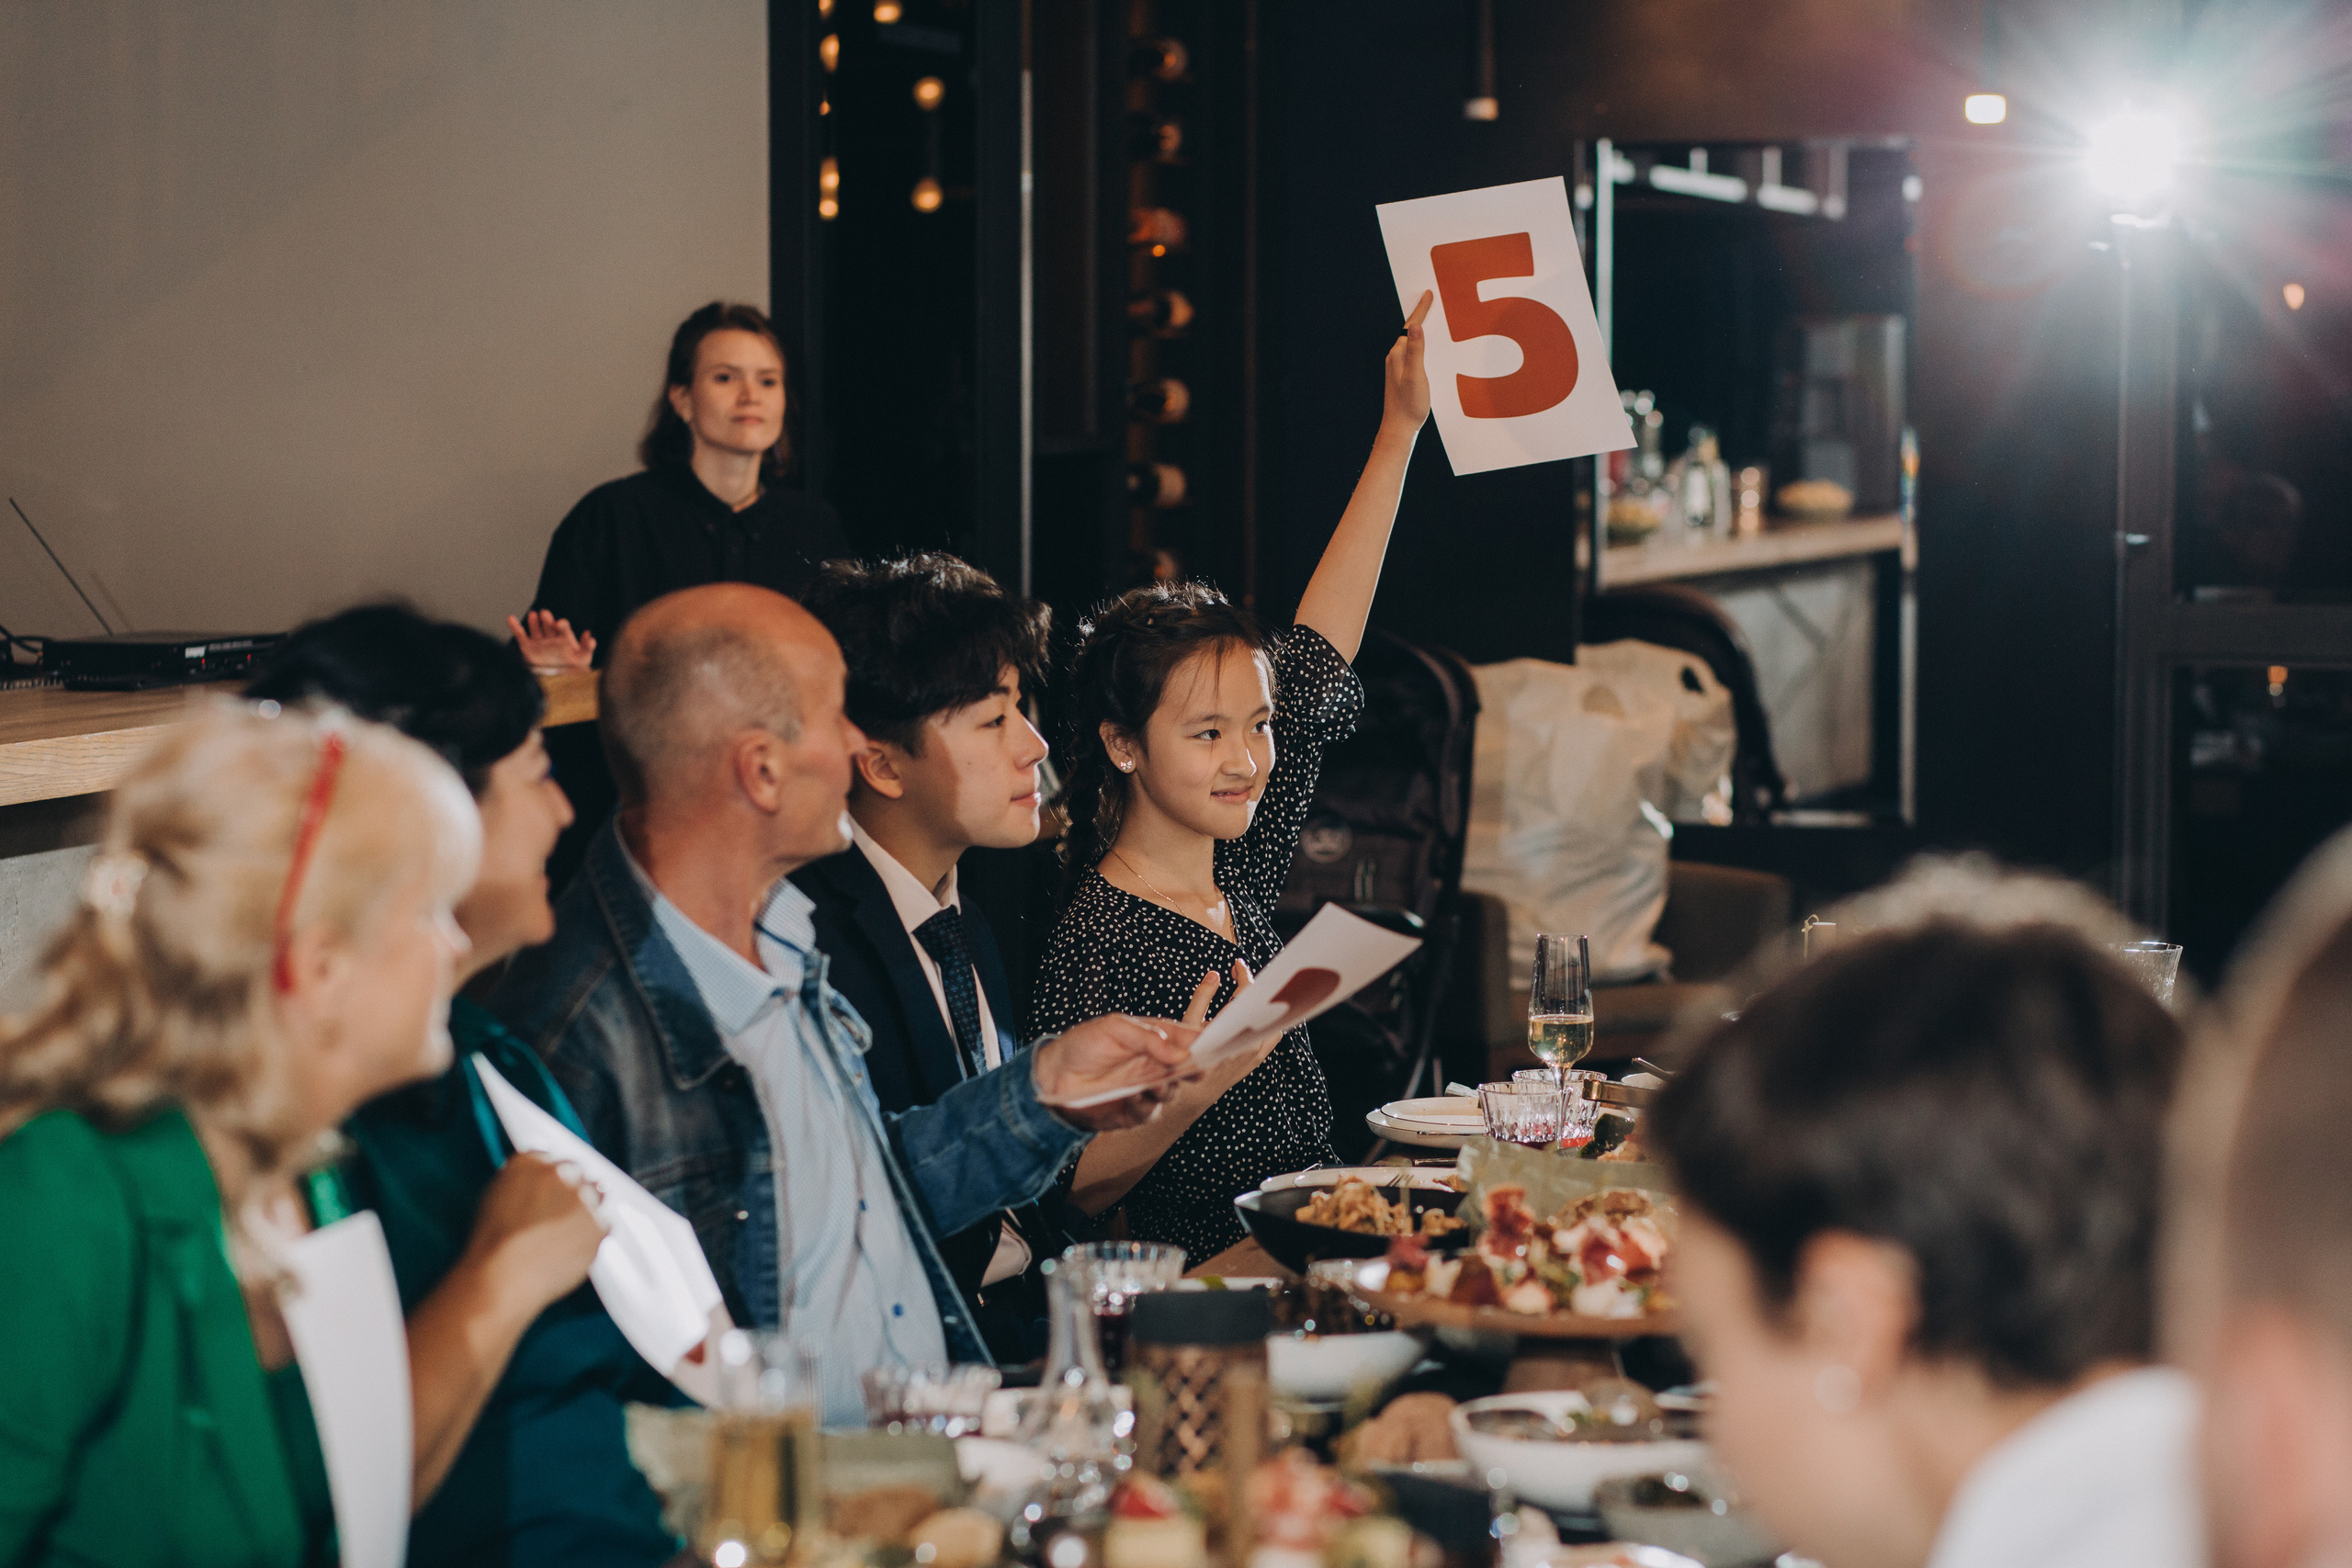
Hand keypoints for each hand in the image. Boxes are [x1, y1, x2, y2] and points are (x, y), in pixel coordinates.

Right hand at [462, 1152, 608, 1319]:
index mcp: (530, 1163)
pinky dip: (593, 1234)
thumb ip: (517, 1183)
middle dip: (572, 1190)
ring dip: (587, 1208)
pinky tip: (574, 1247)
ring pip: (596, 1195)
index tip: (551, 1189)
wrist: (504, 1275)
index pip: (550, 1158)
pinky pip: (605, 1224)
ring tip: (568, 1231)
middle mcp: (561, 1174)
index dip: (552, 1177)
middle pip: (577, 1174)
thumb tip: (531, 1186)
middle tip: (561, 1212)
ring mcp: (583, 1198)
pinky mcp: (599, 1225)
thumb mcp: (492, 1199)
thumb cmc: (490, 1245)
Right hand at [507, 610, 596, 671]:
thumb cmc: (573, 668)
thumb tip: (591, 638)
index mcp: (564, 637)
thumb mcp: (584, 658)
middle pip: (548, 626)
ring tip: (534, 615)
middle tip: (545, 614)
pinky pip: (521, 635)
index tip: (560, 624)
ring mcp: (539, 641)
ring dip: (534, 622)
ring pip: (536, 629)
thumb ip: (587, 647)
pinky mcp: (527, 646)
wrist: (557, 681)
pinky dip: (515, 627)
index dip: (561, 626)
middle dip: (547, 620)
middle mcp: (551, 637)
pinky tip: (511, 618)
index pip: (563, 629)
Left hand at [1032, 1013, 1204, 1132]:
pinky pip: (1151, 1112)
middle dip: (1196, 1067)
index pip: (1188, 1038)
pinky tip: (1133, 1095)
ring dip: (1167, 1086)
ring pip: (1172, 1091)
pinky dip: (1145, 1104)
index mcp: (1156, 1040)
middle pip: (1189, 1068)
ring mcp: (1147, 1088)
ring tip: (1153, 1082)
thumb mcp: (1115, 1029)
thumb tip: (1182, 1051)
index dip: (1206, 1039)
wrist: (1052, 1075)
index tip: (1219, 1040)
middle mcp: (1156, 1065)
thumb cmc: (1083, 1044)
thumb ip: (1150, 1038)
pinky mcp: (1135, 1112)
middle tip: (1195, 1067)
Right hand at [1182, 960, 1280, 1095]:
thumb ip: (1202, 998)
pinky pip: (1272, 1036)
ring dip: (1262, 1004)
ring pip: (1273, 1020)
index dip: (1244, 976)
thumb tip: (1215, 975)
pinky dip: (1266, 1020)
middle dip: (1255, 987)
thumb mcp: (1188, 1024)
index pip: (1246, 995)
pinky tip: (1252, 1014)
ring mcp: (1255, 1052)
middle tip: (1241, 977)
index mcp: (1227, 1030)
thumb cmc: (1186, 1059)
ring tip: (1248, 994)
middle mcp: (1246, 1042)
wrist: (1194, 1093)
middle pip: (1264, 1005)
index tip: (1237, 965)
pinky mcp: (1257, 1059)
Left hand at [1382, 290, 1432, 434]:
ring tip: (1430, 317)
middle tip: (1431, 300)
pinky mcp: (1402, 375)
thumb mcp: (1416, 376)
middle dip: (1420, 315)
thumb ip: (1416, 351)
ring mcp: (1397, 366)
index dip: (1421, 310)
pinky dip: (1421, 343)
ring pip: (1411, 341)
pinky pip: (1412, 352)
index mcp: (1398, 354)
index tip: (1429, 294)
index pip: (1411, 326)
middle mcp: (1395, 357)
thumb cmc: (1409, 404)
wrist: (1399, 427)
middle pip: (1409, 330)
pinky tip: (1427, 347)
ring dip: (1420, 329)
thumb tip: (1416, 327)